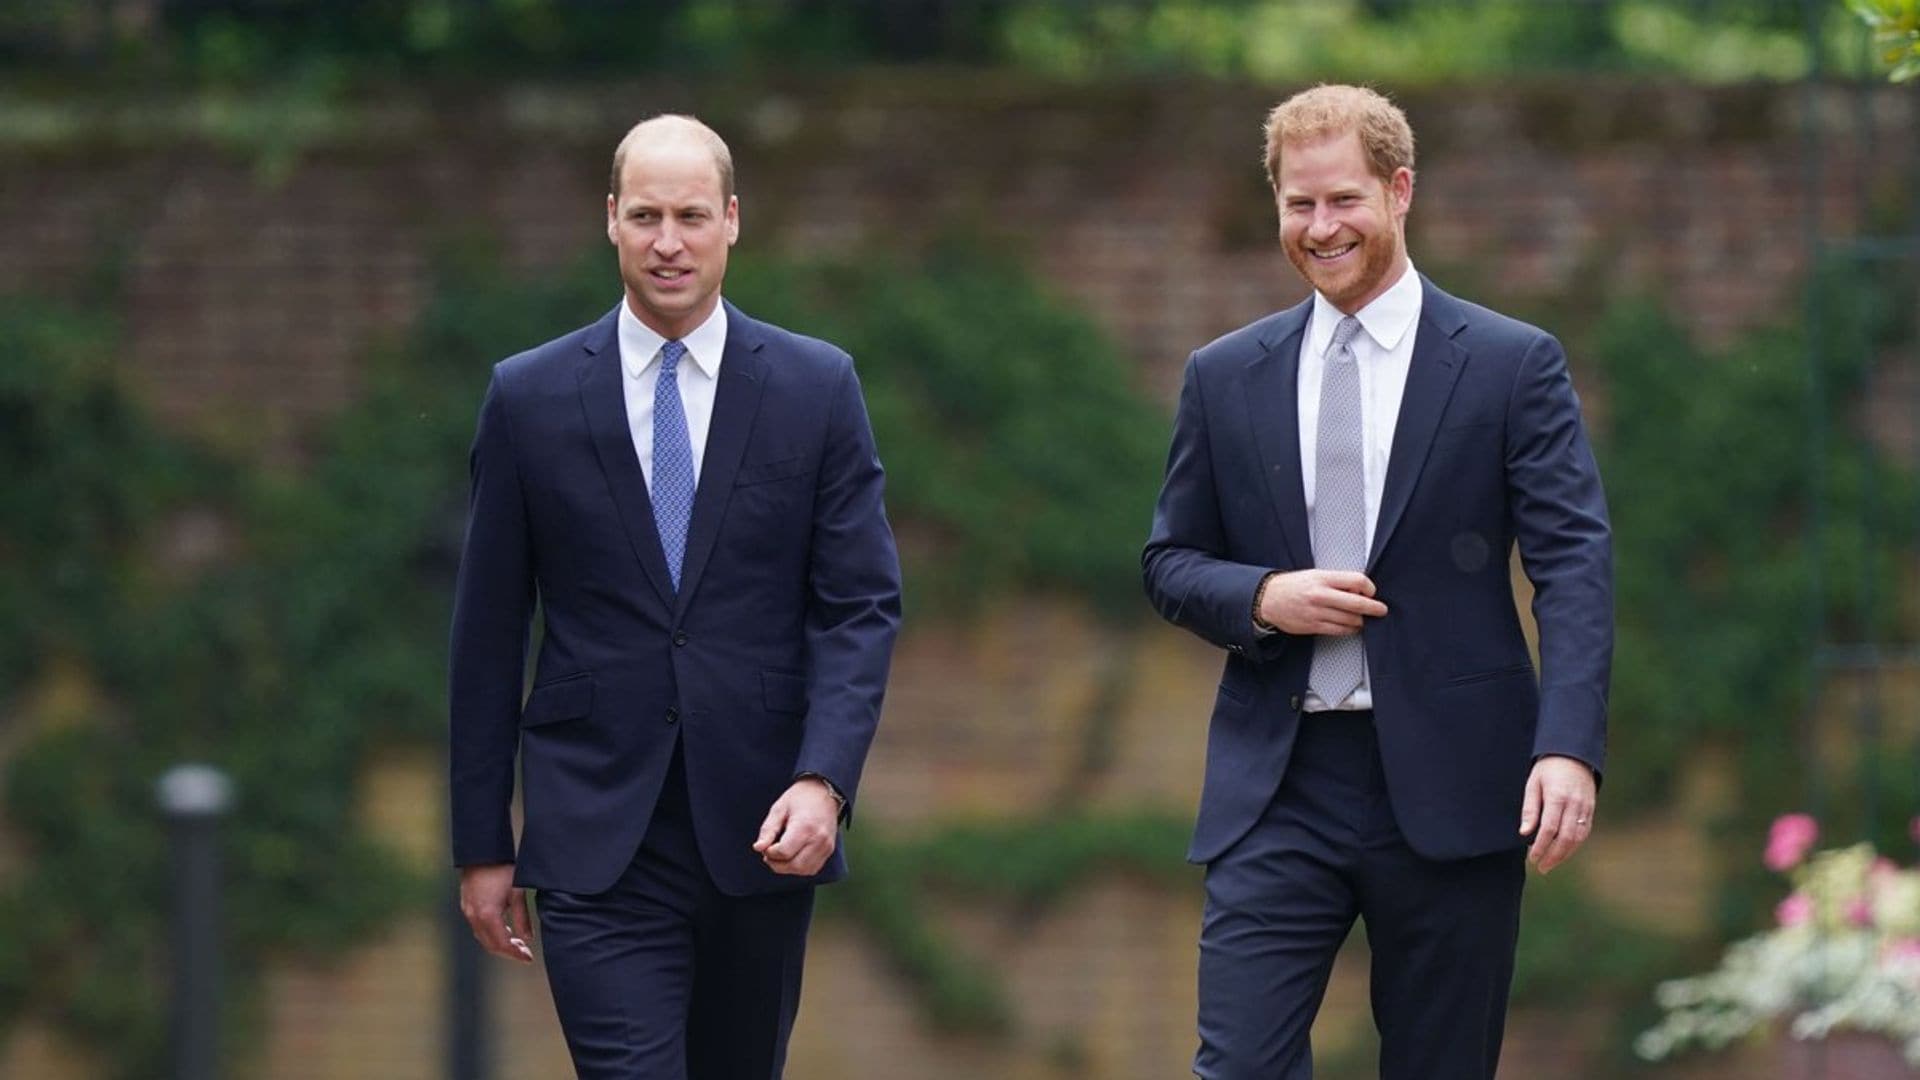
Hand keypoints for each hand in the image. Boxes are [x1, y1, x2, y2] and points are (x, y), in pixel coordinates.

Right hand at [459, 863, 534, 963]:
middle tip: (525, 953)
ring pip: (483, 938)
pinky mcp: (466, 907)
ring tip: (517, 942)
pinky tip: (504, 931)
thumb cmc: (502, 870)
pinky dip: (491, 934)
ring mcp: (468, 912)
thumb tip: (528, 939)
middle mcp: (475, 917)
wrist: (482, 853)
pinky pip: (478, 928)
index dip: (516, 954)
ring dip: (499, 944)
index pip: (502, 944)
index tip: (529, 958)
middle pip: (491, 945)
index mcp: (488, 915)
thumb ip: (522, 918)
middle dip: (509, 952)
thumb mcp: (517, 894)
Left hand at [752, 778, 840, 876]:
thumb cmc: (799, 798)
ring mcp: (826, 846)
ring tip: (780, 856)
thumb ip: (768, 830)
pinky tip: (792, 857)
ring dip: (788, 868)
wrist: (824, 791)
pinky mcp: (829, 850)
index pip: (784, 852)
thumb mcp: (779, 809)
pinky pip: (813, 868)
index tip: (766, 845)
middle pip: (794, 865)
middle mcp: (818, 839)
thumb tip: (758, 848)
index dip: (770, 852)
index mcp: (805, 826)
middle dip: (777, 865)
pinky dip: (800, 868)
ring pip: (804, 870)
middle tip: (769, 855)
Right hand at [1258, 569, 1387, 635]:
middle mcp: (1321, 595)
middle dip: (1374, 608)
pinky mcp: (1313, 626)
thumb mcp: (1314, 575)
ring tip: (1361, 618)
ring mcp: (1317, 612)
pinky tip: (1351, 626)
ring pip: (1350, 619)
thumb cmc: (1292, 586)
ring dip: (1360, 620)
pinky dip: (1349, 629)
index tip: (1371, 591)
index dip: (1369, 587)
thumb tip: (1359, 590)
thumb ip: (1336, 581)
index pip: (1356, 581)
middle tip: (1381, 610)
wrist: (1267, 599)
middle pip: (1357, 603)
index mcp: (1322, 578)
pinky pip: (1339, 630)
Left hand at [1519, 755, 1596, 874]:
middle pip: (1566, 837)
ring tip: (1550, 864)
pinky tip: (1563, 852)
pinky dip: (1574, 845)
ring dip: (1564, 855)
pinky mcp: (1591, 810)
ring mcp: (1585, 808)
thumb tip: (1524, 833)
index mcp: (1557, 797)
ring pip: (1578, 838)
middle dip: (1553, 856)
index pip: (1549, 828)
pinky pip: (1584, 832)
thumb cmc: (1548, 769)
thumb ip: (1530, 809)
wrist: (1574, 755)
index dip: (1541, 846)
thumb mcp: (1533, 784)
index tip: (1532, 857)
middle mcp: (1574, 804)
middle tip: (1541, 867)